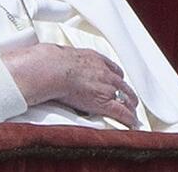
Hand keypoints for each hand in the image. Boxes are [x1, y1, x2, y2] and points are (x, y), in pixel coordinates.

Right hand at [0, 43, 139, 127]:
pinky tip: (131, 123)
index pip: (111, 68)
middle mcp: (104, 71)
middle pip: (121, 82)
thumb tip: (45, 58)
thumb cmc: (51, 62)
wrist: (53, 69)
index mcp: (94, 58)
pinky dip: (128, 118)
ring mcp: (106, 86)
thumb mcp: (61, 54)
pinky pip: (121, 111)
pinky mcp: (104, 101)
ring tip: (132, 111)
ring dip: (130, 104)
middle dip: (126, 91)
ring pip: (126, 96)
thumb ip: (62, 58)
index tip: (116, 80)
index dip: (115, 76)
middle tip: (129, 97)